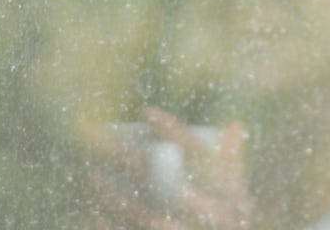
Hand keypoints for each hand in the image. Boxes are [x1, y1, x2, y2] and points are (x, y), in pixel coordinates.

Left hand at [76, 107, 253, 228]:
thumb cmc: (227, 217)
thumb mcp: (236, 191)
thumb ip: (234, 159)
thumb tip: (236, 125)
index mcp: (232, 192)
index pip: (200, 154)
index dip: (173, 130)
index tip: (144, 111)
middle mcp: (215, 217)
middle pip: (165, 181)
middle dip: (134, 164)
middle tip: (105, 145)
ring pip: (148, 219)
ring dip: (116, 200)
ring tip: (93, 178)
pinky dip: (113, 228)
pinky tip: (94, 213)